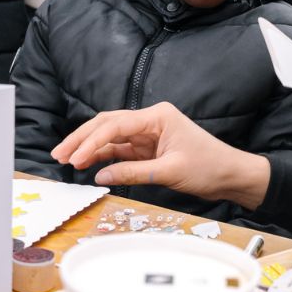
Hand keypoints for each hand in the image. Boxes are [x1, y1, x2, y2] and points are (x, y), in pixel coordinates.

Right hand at [52, 102, 271, 208]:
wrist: (231, 175)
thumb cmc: (209, 167)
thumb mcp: (170, 172)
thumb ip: (133, 172)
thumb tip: (100, 174)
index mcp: (158, 116)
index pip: (116, 124)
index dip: (91, 141)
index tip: (75, 157)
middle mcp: (151, 120)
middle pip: (107, 124)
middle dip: (82, 139)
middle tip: (60, 154)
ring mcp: (148, 133)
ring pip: (110, 136)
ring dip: (89, 147)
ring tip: (66, 158)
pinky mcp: (148, 147)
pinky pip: (120, 149)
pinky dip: (103, 156)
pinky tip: (87, 163)